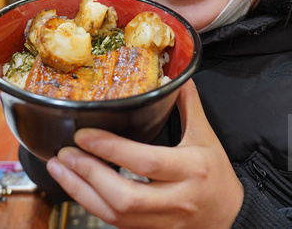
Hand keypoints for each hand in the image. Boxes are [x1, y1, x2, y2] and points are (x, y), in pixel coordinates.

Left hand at [46, 80, 243, 228]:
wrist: (232, 218)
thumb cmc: (217, 176)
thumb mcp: (206, 137)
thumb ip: (188, 106)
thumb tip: (176, 76)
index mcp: (191, 168)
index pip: (145, 161)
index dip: (110, 148)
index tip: (83, 134)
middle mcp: (177, 198)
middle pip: (125, 196)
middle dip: (89, 175)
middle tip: (65, 154)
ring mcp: (164, 221)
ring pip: (116, 216)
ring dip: (82, 193)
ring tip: (60, 169)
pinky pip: (116, 224)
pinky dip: (92, 205)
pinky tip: (76, 187)